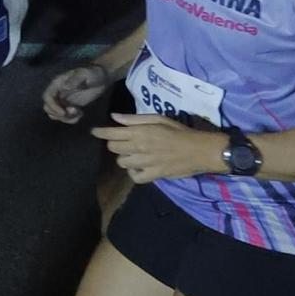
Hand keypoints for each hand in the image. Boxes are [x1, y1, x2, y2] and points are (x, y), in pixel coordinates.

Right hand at [44, 63, 112, 123]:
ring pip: (55, 114)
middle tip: (74, 112)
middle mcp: (57, 92)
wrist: (101, 77)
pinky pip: (64, 116)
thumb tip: (64, 87)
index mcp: (58, 83)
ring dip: (65, 118)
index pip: (47, 96)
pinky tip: (81, 113)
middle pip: (48, 107)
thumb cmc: (93, 74)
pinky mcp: (69, 105)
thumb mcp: (85, 74)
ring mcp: (63, 99)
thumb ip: (75, 80)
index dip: (52, 106)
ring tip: (79, 113)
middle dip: (59, 114)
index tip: (63, 112)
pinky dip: (71, 119)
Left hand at [93, 113, 226, 182]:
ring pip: (122, 162)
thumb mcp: (158, 119)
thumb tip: (114, 117)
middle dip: (114, 144)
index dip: (100, 132)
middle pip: (113, 148)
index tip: (94, 132)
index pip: (111, 133)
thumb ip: (134, 119)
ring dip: (124, 158)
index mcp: (139, 132)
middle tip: (123, 142)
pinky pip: (135, 177)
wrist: (200, 150)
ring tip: (134, 154)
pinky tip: (139, 168)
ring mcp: (146, 162)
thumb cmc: (180, 131)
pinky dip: (134, 173)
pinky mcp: (154, 175)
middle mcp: (139, 147)